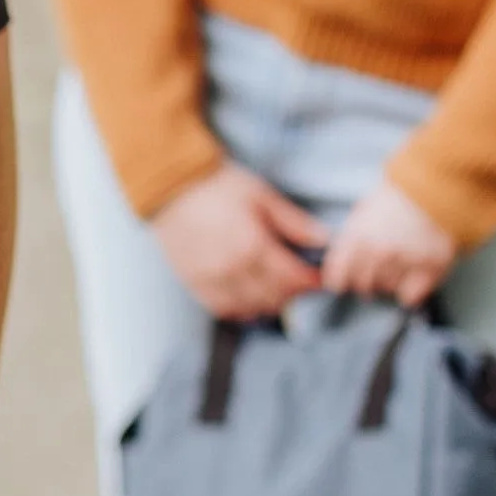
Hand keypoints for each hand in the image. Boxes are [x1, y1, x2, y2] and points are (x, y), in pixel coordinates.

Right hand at [150, 161, 328, 319]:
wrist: (171, 188)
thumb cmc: (219, 186)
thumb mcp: (262, 196)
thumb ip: (293, 222)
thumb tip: (325, 240)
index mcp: (253, 246)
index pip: (292, 278)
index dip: (311, 281)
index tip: (320, 277)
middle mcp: (232, 269)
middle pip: (274, 297)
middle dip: (293, 293)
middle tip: (300, 282)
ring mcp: (211, 280)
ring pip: (250, 309)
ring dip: (269, 304)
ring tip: (277, 291)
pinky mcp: (194, 283)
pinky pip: (224, 309)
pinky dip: (242, 310)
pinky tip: (250, 299)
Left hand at [321, 180, 457, 307]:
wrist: (439, 184)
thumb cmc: (401, 195)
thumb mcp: (364, 211)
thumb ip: (351, 239)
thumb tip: (340, 263)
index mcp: (357, 236)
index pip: (337, 276)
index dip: (340, 282)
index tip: (343, 283)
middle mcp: (379, 252)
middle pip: (363, 286)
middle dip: (366, 282)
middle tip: (376, 272)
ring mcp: (405, 260)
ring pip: (387, 289)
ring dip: (390, 282)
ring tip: (400, 263)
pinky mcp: (431, 266)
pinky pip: (411, 295)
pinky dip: (411, 291)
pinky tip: (414, 275)